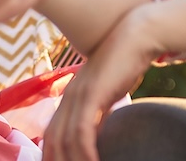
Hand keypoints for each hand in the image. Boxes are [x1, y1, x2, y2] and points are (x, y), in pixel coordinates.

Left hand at [43, 5, 162, 160]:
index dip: (50, 154)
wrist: (135, 36)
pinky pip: (82, 131)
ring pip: (65, 139)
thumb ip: (99, 112)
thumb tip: (96, 132)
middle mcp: (69, 97)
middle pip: (52, 139)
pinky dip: (84, 151)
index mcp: (70, 97)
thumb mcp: (108, 93)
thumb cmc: (125, 64)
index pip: (51, 133)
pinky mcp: (91, 95)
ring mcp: (78, 95)